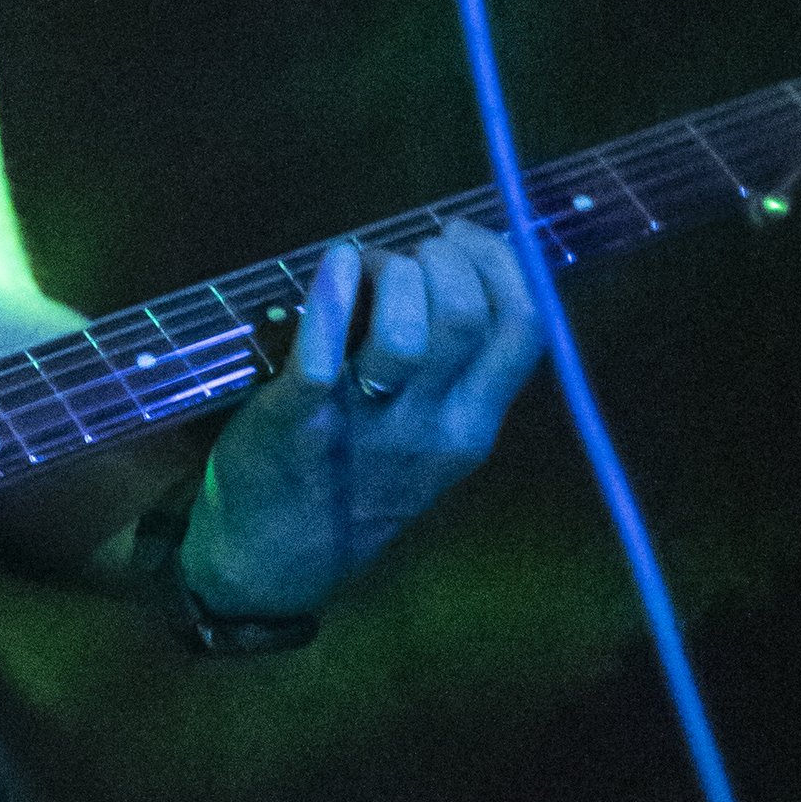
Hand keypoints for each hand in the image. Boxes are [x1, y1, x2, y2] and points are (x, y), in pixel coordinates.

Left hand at [180, 219, 542, 617]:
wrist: (274, 565)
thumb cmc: (356, 484)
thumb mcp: (430, 439)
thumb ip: (454, 371)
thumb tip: (463, 268)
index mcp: (473, 426)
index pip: (526, 328)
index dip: (502, 263)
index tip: (463, 236)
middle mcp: (433, 429)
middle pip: (466, 317)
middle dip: (439, 259)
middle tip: (402, 258)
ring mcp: (366, 430)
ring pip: (409, 331)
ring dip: (389, 274)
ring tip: (363, 268)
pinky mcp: (298, 425)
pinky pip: (322, 357)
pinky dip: (330, 296)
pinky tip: (333, 264)